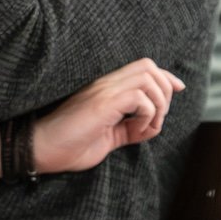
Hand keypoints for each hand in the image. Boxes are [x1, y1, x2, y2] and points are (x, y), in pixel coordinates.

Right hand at [30, 59, 183, 173]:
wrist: (41, 152)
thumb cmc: (70, 146)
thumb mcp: (109, 137)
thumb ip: (130, 128)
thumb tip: (153, 126)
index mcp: (106, 88)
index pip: (144, 68)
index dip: (166, 76)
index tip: (179, 88)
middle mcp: (105, 83)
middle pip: (150, 67)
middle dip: (165, 92)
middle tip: (156, 119)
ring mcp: (103, 91)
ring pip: (149, 78)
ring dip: (158, 105)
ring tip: (145, 127)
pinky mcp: (102, 103)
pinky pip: (140, 98)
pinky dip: (147, 115)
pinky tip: (134, 131)